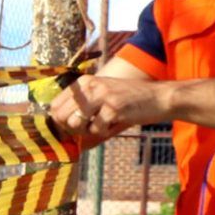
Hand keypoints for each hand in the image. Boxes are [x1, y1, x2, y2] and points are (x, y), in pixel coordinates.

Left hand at [47, 73, 164, 143]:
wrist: (159, 98)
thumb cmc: (129, 101)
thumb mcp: (102, 97)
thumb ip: (81, 109)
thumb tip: (59, 130)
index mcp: (84, 82)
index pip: (55, 106)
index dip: (59, 123)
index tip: (72, 130)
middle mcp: (90, 85)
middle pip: (61, 116)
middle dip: (72, 129)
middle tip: (89, 128)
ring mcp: (101, 95)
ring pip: (75, 123)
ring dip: (87, 131)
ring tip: (103, 124)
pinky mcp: (113, 107)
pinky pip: (96, 130)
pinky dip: (104, 132)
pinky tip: (116, 123)